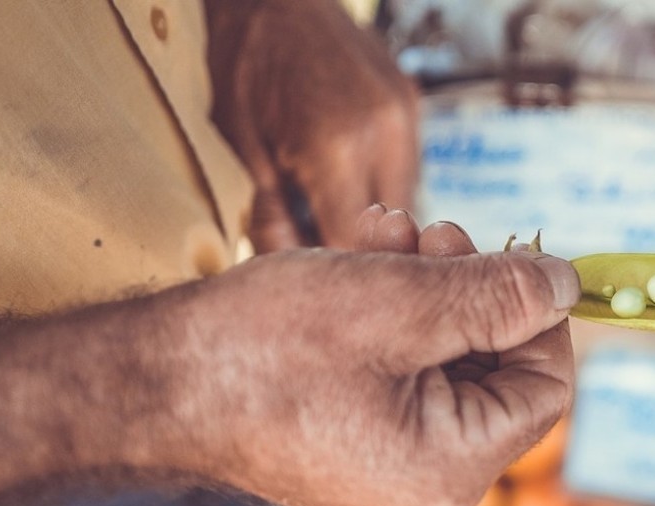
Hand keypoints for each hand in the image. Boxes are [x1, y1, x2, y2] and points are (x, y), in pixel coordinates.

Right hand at [162, 209, 577, 505]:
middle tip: (435, 231)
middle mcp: (424, 496)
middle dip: (470, 290)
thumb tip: (566, 284)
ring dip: (428, 290)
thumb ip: (499, 295)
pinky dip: (394, 321)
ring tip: (387, 235)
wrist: (148, 381)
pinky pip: (404, 383)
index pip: (543, 390)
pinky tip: (365, 263)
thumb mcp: (400, 301)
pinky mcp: (355, 455)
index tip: (513, 256)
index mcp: (447, 473)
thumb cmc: (260, 348)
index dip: (538, 315)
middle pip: (492, 375)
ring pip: (445, 368)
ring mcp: (387, 481)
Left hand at [205, 0, 419, 251]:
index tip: (318, 291)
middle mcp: (385, 135)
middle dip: (361, 254)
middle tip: (327, 263)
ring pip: (407, 204)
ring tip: (334, 219)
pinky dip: (382, 187)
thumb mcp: (242, 146)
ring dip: (378, 222)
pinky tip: (351, 184)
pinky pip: (407, 169)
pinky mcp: (413, 104)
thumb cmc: (243, 64)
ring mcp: (406, 117)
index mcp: (335, 149)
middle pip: (393, 234)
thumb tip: (288, 270)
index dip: (336, 276)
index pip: (354, 247)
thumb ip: (270, 214)